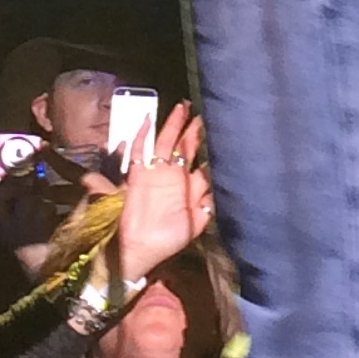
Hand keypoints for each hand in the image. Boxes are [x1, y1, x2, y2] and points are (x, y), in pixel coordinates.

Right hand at [115, 101, 211, 287]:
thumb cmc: (169, 239)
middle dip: (192, 130)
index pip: (202, 162)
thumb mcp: (196, 223)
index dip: (209, 148)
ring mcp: (156, 174)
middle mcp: (174, 176)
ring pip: (165, 143)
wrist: (141, 250)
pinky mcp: (138, 176)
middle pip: (184, 147)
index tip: (219, 130)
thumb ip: (207, 205)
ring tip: (182, 107)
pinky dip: (142, 136)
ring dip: (173, 125)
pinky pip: (139, 152)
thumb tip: (219, 185)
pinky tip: (148, 120)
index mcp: (189, 187)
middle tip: (200, 112)